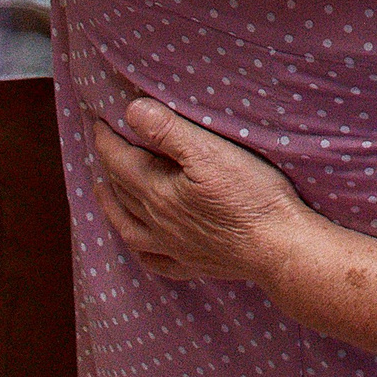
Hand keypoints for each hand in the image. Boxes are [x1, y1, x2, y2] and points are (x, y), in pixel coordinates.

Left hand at [92, 99, 317, 286]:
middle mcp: (158, 223)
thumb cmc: (250, 196)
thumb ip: (168, 132)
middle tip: (102, 147)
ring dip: (112, 206)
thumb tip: (131, 112)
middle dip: (108, 166)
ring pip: (129, 226)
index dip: (106, 140)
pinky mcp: (193, 264)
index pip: (120, 162)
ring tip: (103, 191)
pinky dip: (141, 252)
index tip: (98, 122)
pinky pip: (155, 262)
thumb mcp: (210, 153)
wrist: (279, 247)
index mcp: (158, 193)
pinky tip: (142, 246)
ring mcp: (174, 248)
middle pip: (121, 191)